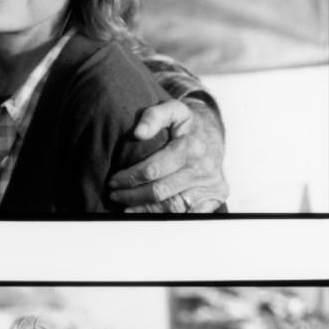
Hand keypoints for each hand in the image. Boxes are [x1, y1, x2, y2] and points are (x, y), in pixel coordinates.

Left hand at [107, 99, 229, 213]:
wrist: (214, 134)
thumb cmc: (186, 124)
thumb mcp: (172, 110)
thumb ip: (153, 116)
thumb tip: (138, 133)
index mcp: (191, 147)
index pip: (153, 170)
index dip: (129, 178)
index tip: (113, 181)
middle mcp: (203, 168)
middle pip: (160, 192)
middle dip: (132, 196)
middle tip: (115, 196)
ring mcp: (211, 185)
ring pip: (172, 208)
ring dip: (146, 211)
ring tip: (127, 208)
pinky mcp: (215, 197)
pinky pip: (189, 215)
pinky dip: (168, 218)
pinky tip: (149, 216)